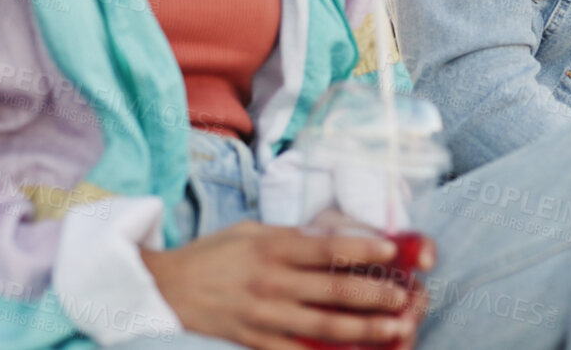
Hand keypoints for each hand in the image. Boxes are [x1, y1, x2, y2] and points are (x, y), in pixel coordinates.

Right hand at [142, 219, 432, 349]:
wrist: (165, 287)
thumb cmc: (213, 255)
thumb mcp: (252, 232)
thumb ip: (292, 237)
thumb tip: (333, 238)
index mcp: (274, 248)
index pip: (328, 248)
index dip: (364, 250)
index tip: (393, 252)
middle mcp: (272, 281)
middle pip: (333, 289)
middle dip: (375, 295)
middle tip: (405, 298)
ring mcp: (264, 314)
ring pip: (323, 325)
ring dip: (363, 329)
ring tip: (394, 330)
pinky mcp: (254, 339)